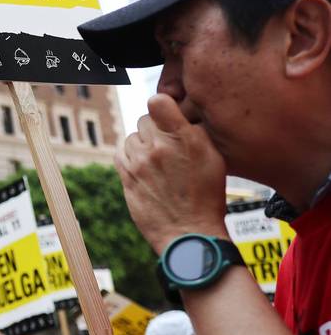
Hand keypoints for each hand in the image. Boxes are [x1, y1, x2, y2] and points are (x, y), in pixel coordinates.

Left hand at [115, 94, 229, 252]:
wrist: (189, 232)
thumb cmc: (207, 196)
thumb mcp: (214, 158)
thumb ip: (195, 131)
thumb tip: (181, 113)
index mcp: (184, 139)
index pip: (158, 102)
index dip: (162, 105)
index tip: (168, 113)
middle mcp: (158, 148)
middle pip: (144, 120)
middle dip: (155, 128)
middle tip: (168, 144)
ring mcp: (139, 163)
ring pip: (132, 137)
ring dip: (142, 144)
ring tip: (158, 159)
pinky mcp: (127, 178)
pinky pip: (121, 154)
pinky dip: (130, 156)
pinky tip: (144, 166)